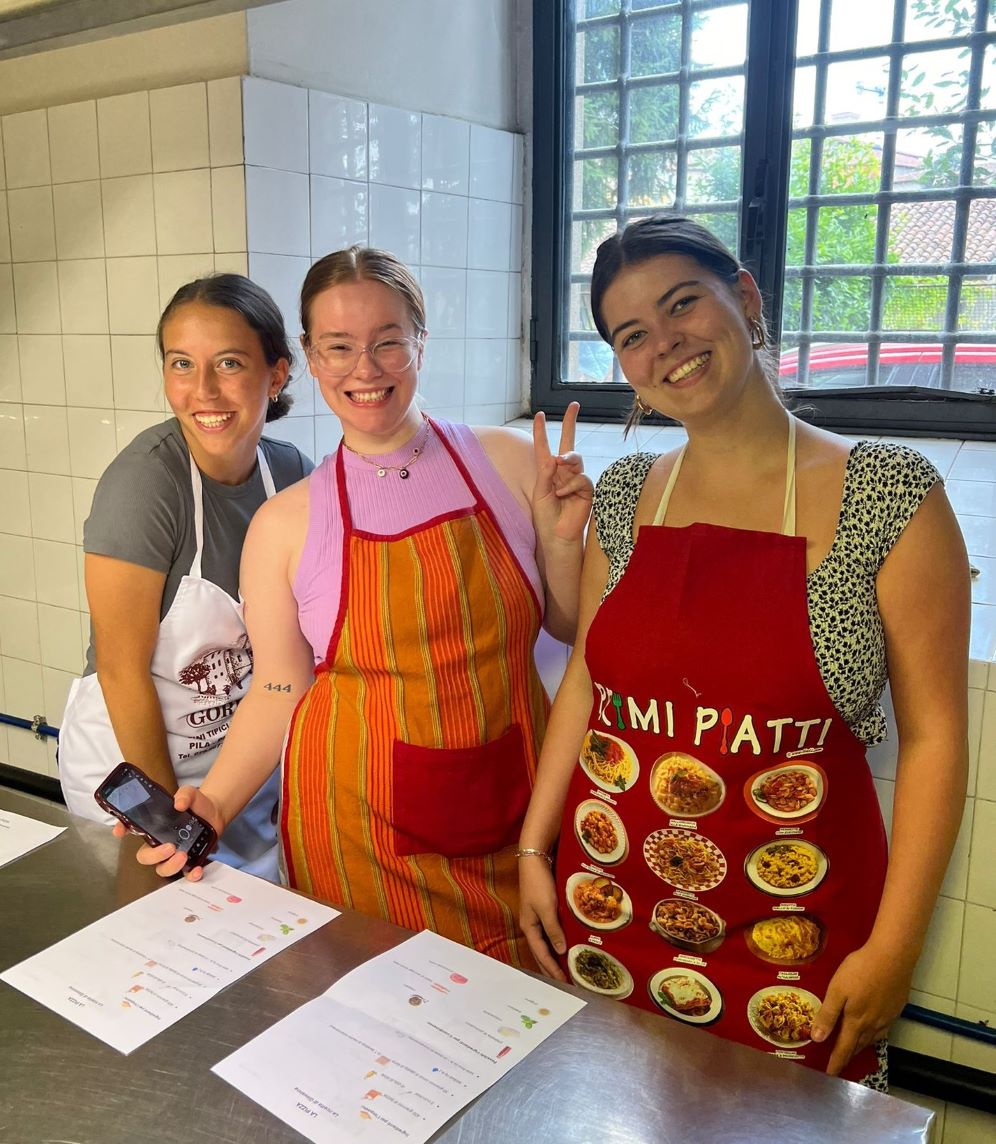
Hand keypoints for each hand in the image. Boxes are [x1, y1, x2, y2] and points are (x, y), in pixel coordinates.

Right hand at [113, 785, 222, 881]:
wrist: (215, 811)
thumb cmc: (196, 804)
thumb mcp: (190, 794)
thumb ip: (184, 795)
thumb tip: (179, 803)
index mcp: (154, 826)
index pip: (132, 829)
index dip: (122, 829)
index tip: (120, 831)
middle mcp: (160, 842)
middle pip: (145, 857)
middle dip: (154, 856)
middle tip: (170, 847)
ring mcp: (173, 854)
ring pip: (162, 869)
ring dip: (170, 866)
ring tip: (183, 855)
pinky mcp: (189, 860)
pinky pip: (185, 874)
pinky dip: (190, 875)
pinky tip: (197, 869)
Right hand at [519, 856, 567, 979]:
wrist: (534, 860)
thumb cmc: (539, 884)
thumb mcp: (546, 908)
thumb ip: (553, 930)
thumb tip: (561, 951)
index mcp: (529, 927)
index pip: (541, 954)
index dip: (552, 969)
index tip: (564, 982)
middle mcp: (531, 925)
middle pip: (541, 951)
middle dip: (551, 967)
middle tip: (565, 981)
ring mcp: (536, 917)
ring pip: (546, 942)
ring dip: (555, 955)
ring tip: (567, 967)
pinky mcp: (543, 909)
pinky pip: (550, 931)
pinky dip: (557, 941)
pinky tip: (566, 943)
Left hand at [531, 403, 592, 544]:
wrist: (557, 535)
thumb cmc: (545, 516)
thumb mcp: (539, 492)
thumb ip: (545, 473)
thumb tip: (556, 456)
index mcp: (548, 471)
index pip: (545, 447)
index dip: (541, 431)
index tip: (539, 415)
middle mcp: (564, 472)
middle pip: (568, 443)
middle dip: (570, 423)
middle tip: (573, 405)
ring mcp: (576, 479)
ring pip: (575, 458)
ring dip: (566, 462)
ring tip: (558, 475)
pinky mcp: (587, 489)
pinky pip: (580, 478)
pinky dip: (569, 484)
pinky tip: (563, 494)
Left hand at [811, 943, 912, 1074]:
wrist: (893, 957)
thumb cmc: (860, 970)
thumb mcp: (837, 990)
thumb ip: (828, 1015)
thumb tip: (817, 1038)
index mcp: (856, 1022)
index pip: (843, 1049)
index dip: (836, 1063)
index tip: (830, 1076)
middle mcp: (873, 1025)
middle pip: (858, 1046)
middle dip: (848, 1056)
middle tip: (840, 1064)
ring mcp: (887, 1017)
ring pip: (872, 1039)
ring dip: (861, 1047)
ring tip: (853, 1050)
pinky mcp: (896, 1008)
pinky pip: (883, 1029)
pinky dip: (874, 1035)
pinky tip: (873, 1030)